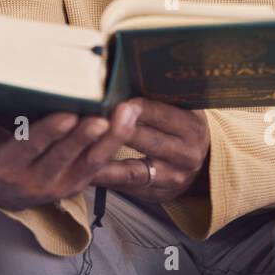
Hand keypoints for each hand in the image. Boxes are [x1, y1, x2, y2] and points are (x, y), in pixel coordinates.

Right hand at [0, 101, 139, 211]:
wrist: (0, 191)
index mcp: (8, 165)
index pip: (29, 148)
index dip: (49, 133)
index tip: (67, 116)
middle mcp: (36, 179)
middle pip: (64, 157)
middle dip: (84, 137)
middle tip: (102, 118)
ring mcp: (60, 184)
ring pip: (89, 163)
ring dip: (109, 140)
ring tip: (126, 115)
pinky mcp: (77, 184)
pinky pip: (100, 166)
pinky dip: (116, 145)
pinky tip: (129, 121)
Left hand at [90, 99, 210, 202]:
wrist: (194, 165)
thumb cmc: (176, 127)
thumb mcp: (175, 109)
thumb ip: (152, 98)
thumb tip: (116, 80)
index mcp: (191, 124)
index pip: (161, 113)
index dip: (134, 108)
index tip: (111, 101)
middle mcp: (187, 153)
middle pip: (147, 140)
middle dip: (115, 131)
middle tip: (89, 121)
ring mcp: (173, 177)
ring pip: (133, 167)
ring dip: (104, 156)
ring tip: (80, 147)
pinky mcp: (157, 193)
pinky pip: (125, 184)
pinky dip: (104, 176)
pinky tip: (83, 170)